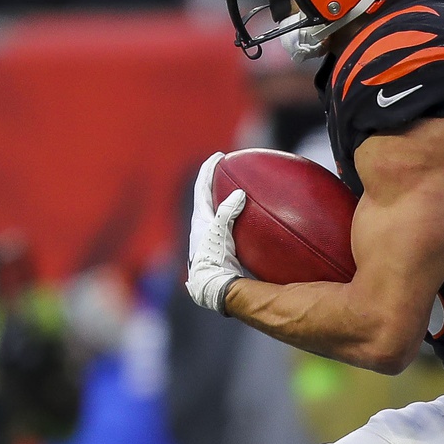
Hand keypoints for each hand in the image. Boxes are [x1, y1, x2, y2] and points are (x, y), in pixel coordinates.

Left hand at [186, 151, 246, 312]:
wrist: (212, 287)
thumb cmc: (214, 259)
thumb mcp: (220, 232)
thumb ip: (228, 212)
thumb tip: (239, 193)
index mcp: (199, 219)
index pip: (202, 187)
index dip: (208, 169)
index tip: (218, 156)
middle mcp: (201, 227)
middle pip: (205, 197)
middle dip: (214, 181)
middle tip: (225, 169)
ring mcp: (207, 239)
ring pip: (213, 211)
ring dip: (221, 199)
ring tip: (234, 190)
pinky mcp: (216, 250)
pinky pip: (224, 225)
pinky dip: (231, 216)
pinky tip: (244, 222)